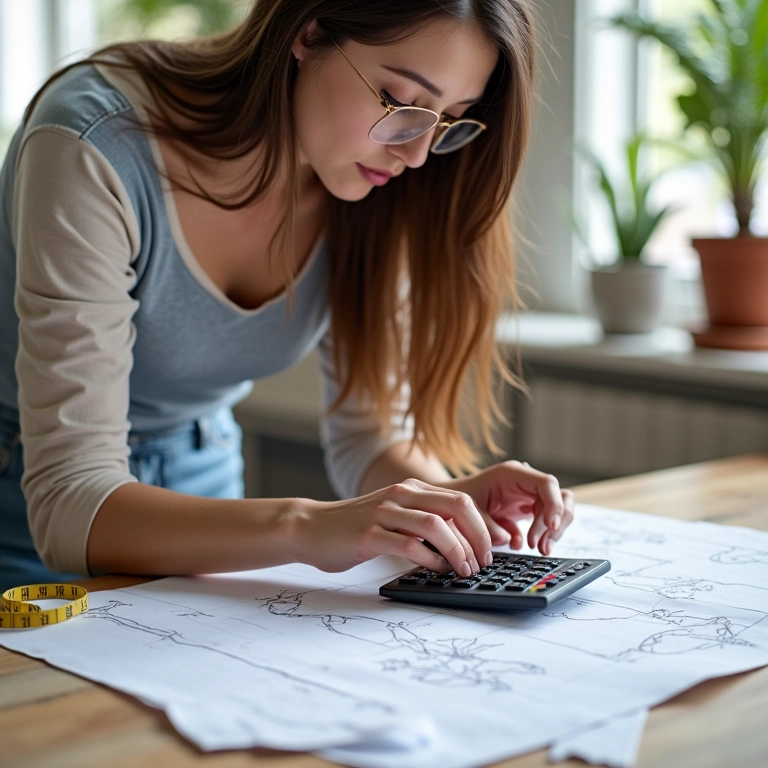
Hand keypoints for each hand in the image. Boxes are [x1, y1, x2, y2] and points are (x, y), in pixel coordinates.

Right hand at [294, 478, 492, 575]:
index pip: (460, 501)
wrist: (311, 528)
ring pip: (435, 525)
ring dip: (457, 551)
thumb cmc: (356, 527)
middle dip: (477, 537)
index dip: (482, 527)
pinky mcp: (369, 534)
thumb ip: (422, 521)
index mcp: (410, 489)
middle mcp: (400, 495)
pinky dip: (430, 560)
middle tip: (483, 562)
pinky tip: (437, 570)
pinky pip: (409, 546)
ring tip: (464, 570)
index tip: (490, 550)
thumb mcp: (394, 515)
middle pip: (456, 507)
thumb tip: (462, 543)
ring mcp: (384, 512)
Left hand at [441, 461, 573, 555]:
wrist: (447, 503)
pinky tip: (520, 544)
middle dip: (557, 522)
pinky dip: (541, 536)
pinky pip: (545, 522)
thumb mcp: (468, 511)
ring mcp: (528, 496)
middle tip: (542, 546)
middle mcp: (525, 483)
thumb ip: (488, 525)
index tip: (550, 527)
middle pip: (561, 497)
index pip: (547, 484)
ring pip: (558, 511)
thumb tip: (511, 540)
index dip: (554, 505)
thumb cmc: (455, 499)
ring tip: (540, 549)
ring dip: (553, 531)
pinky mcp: (526, 510)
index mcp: (512, 474)